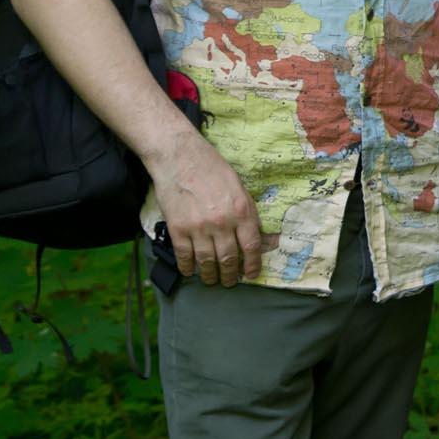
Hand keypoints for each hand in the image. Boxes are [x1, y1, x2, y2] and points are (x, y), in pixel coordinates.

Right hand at [148, 130, 261, 286]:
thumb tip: (261, 237)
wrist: (179, 157)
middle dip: (230, 275)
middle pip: (229, 259)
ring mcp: (198, 227)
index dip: (252, 265)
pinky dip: (188, 267)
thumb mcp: (239, 187)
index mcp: (241, 211)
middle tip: (229, 281)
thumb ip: (248, 213)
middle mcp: (222, 222)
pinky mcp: (178, 229)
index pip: (251, 247)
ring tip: (212, 280)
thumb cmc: (212, 168)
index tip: (251, 274)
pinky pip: (184, 256)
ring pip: (207, 262)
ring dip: (210, 275)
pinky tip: (190, 271)